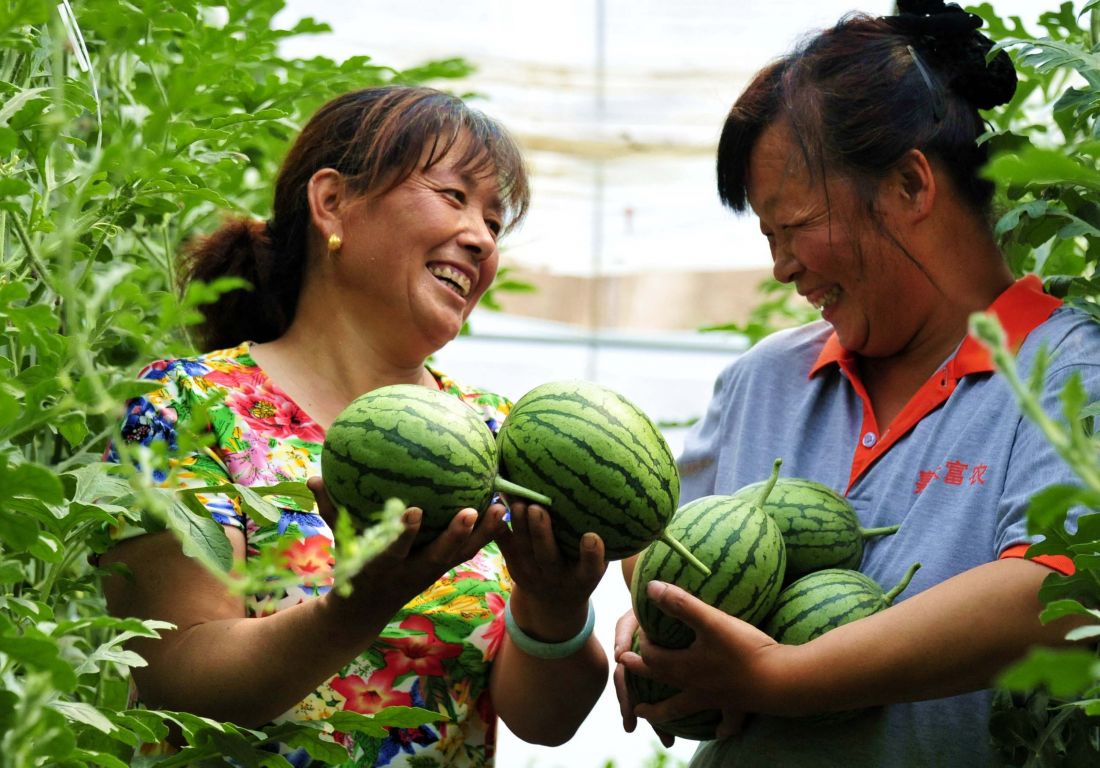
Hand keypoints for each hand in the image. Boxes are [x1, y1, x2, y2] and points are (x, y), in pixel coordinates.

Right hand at [307, 476, 505, 616]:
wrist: (363, 613)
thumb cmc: (350, 566)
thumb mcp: (338, 542)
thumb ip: (329, 509)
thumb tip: (313, 476)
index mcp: (383, 567)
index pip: (393, 551)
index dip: (404, 534)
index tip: (414, 511)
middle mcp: (411, 573)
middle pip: (438, 557)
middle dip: (454, 537)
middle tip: (472, 510)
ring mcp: (431, 573)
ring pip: (461, 556)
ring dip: (482, 535)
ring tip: (502, 508)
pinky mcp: (443, 569)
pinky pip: (467, 552)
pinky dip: (485, 534)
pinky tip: (503, 510)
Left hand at [494, 499, 606, 640]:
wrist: (553, 601)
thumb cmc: (581, 568)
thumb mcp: (596, 564)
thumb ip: (599, 546)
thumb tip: (607, 499)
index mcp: (584, 577)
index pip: (591, 568)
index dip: (592, 554)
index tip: (591, 537)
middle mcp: (557, 578)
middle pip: (548, 557)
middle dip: (542, 533)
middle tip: (538, 509)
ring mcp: (532, 574)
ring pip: (523, 549)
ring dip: (519, 525)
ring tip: (518, 501)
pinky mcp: (513, 566)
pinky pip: (504, 546)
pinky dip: (499, 527)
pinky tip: (497, 506)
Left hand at [618, 580, 791, 735]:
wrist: (781, 681)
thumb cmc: (744, 649)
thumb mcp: (711, 622)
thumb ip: (681, 604)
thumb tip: (650, 588)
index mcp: (684, 667)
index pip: (653, 657)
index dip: (644, 644)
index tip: (640, 633)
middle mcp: (694, 687)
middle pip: (660, 684)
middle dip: (640, 677)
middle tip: (623, 673)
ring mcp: (714, 700)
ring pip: (682, 709)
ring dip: (663, 713)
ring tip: (649, 718)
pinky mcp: (736, 706)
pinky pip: (727, 722)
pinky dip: (722, 728)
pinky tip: (721, 734)